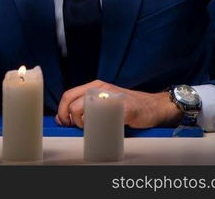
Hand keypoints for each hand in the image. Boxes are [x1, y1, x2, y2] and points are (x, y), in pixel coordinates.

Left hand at [55, 79, 182, 128]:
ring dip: (85, 124)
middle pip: (73, 105)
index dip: (62, 111)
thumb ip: (83, 107)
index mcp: (94, 86)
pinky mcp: (123, 108)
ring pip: (85, 111)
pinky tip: (104, 127)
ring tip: (93, 127)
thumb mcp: (101, 103)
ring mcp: (112, 97)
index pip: (68, 95)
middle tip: (80, 127)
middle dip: (72, 120)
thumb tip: (61, 118)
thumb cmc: (126, 106)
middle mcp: (101, 89)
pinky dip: (100, 126)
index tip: (64, 122)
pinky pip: (104, 117)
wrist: (152, 106)